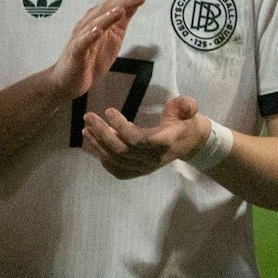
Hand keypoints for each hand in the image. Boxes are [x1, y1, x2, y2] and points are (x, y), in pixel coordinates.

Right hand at [45, 0, 148, 99]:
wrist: (67, 80)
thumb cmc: (91, 57)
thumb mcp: (114, 36)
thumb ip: (123, 19)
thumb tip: (137, 1)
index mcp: (99, 19)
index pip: (114, 2)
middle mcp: (89, 24)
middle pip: (106, 8)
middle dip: (124, 1)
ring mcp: (81, 38)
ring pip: (94, 23)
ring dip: (108, 15)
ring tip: (122, 9)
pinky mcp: (76, 53)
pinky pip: (82, 43)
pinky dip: (90, 36)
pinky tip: (99, 31)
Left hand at [80, 94, 208, 178]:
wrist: (191, 143)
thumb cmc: (186, 122)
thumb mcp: (189, 110)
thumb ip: (187, 106)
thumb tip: (188, 106)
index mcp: (164, 143)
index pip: (137, 139)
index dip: (121, 126)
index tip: (108, 110)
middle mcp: (153, 159)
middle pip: (122, 150)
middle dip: (102, 133)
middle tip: (88, 117)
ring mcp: (146, 168)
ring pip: (117, 160)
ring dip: (99, 145)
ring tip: (86, 129)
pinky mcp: (140, 171)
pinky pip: (119, 171)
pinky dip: (105, 161)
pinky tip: (95, 147)